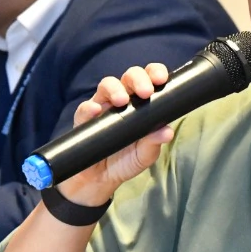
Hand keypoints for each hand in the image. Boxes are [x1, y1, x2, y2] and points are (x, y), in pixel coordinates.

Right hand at [52, 64, 174, 208]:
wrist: (100, 179)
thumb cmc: (126, 160)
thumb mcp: (145, 154)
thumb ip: (154, 141)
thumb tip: (167, 131)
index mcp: (141, 103)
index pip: (149, 79)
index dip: (155, 73)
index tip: (161, 79)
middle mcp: (122, 99)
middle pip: (129, 77)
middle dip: (138, 78)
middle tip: (145, 92)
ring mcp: (102, 106)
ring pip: (106, 85)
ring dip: (115, 89)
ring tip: (122, 101)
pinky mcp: (83, 119)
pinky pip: (84, 109)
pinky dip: (89, 108)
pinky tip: (95, 111)